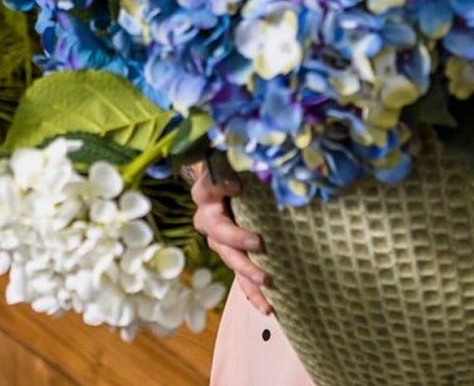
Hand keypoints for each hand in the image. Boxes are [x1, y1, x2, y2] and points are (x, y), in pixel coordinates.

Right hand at [187, 161, 274, 315]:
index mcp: (205, 196)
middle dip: (241, 252)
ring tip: (267, 293)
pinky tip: (267, 307)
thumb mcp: (229, 165)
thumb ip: (232, 171)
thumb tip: (240, 181)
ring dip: (249, 279)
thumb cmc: (231, 170)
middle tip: (261, 255)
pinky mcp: (233, 255)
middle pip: (222, 240)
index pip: (209, 192)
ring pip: (232, 263)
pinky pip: (240, 277)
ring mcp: (220, 242)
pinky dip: (252, 293)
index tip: (237, 190)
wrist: (225, 183)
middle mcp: (209, 223)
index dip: (221, 189)